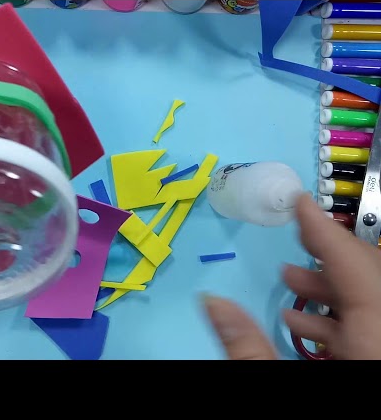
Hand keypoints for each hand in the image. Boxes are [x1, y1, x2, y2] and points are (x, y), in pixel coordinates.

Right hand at [204, 194, 380, 359]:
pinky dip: (334, 314)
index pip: (356, 268)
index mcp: (374, 344)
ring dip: (326, 284)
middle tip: (296, 229)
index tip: (301, 201)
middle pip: (368, 276)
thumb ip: (249, 345)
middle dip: (327, 251)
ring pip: (368, 300)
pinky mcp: (376, 359)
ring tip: (287, 275)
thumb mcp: (275, 374)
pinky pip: (368, 328)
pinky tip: (296, 317)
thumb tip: (211, 301)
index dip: (325, 231)